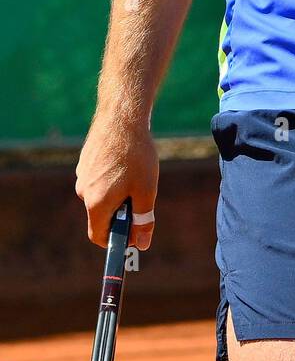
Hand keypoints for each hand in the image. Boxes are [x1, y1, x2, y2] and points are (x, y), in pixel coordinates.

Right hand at [75, 110, 158, 250]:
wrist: (122, 116)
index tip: (133, 234)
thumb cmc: (136, 155)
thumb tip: (141, 245)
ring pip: (101, 195)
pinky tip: (125, 160)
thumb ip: (143, 220)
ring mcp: (82, 175)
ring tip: (134, 172)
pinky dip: (111, 177)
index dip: (116, 241)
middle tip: (140, 194)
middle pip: (101, 215)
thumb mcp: (146, 190)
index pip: (99, 237)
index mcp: (96, 204)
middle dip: (121, 211)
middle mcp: (83, 192)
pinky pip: (99, 178)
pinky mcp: (84, 161)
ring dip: (117, 192)